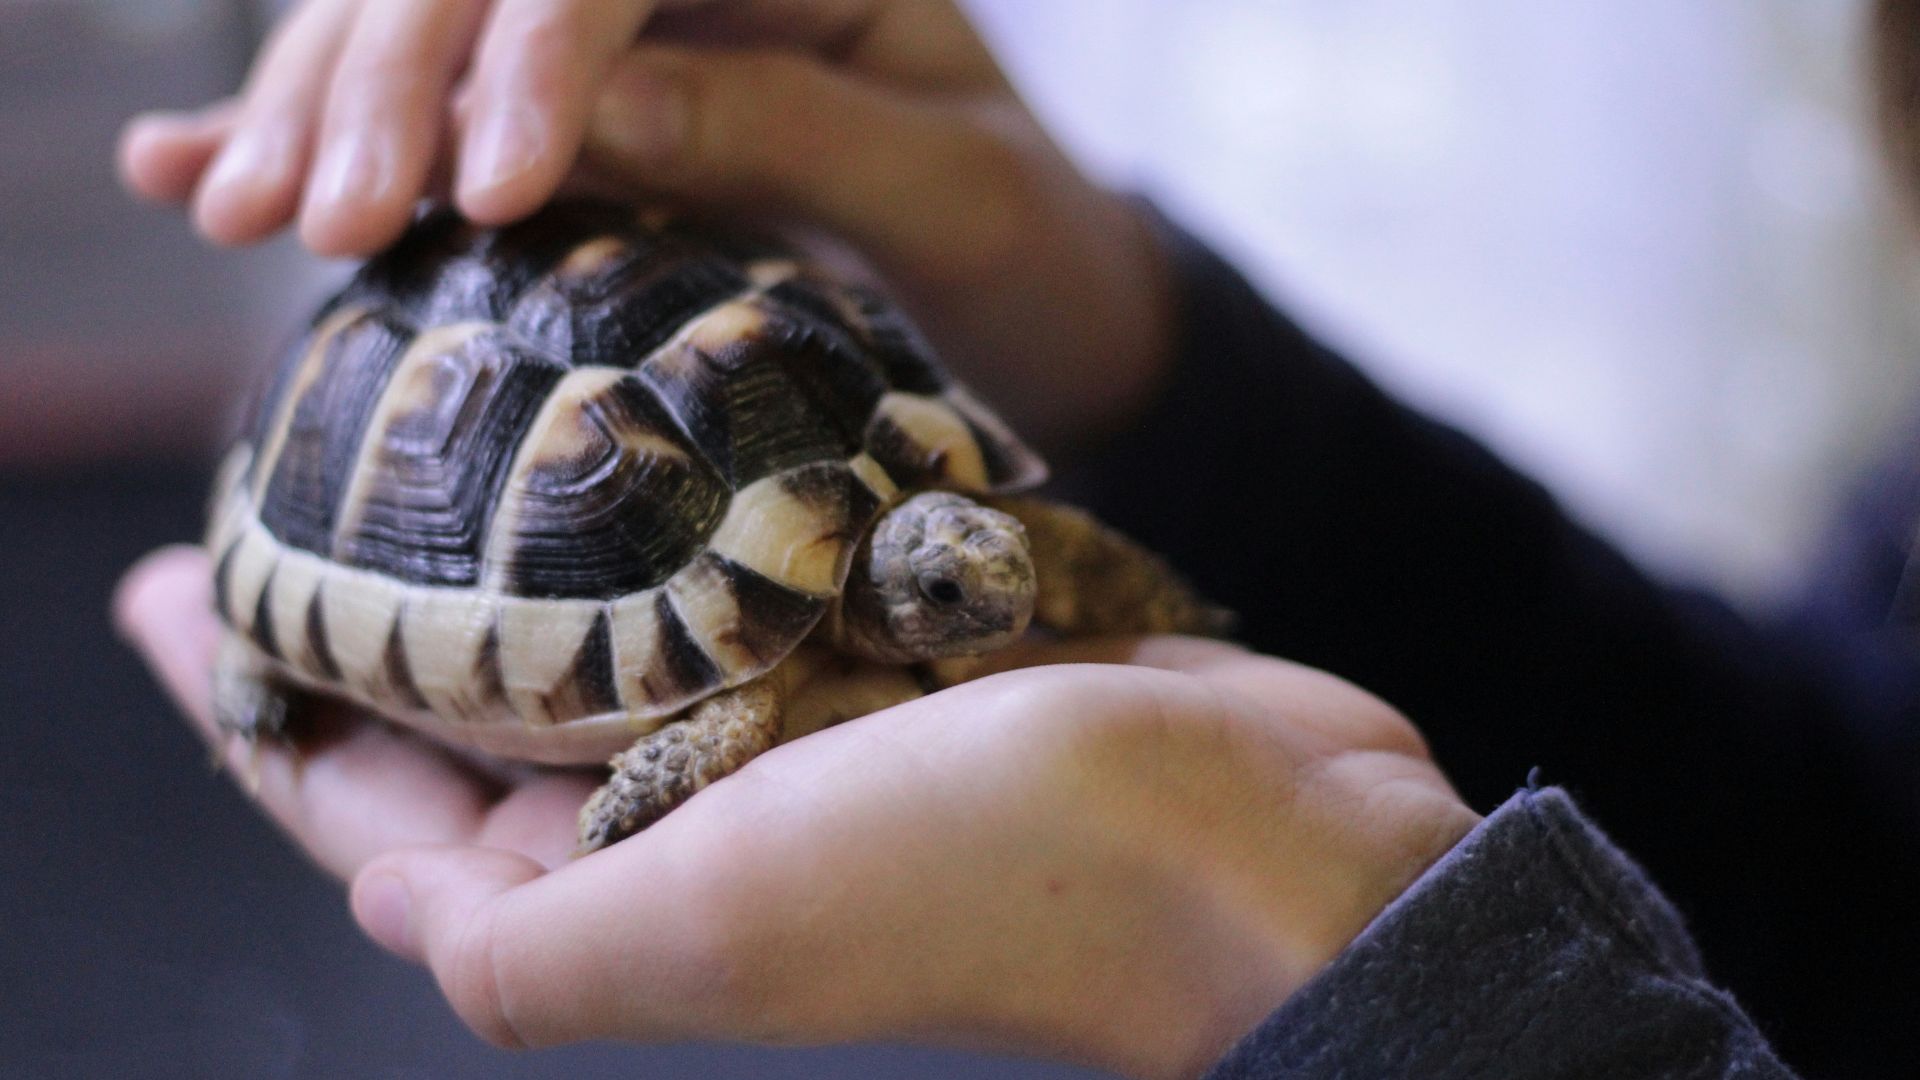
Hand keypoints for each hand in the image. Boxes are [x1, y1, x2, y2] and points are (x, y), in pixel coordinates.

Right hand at [117, 1, 1175, 453]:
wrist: (1039, 304)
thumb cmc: (1023, 245)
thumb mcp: (951, 193)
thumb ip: (787, 139)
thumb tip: (587, 117)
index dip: (535, 50)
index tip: (492, 190)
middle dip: (391, 78)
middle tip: (324, 217)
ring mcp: (619, 26)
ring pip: (426, 23)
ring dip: (316, 105)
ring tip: (230, 207)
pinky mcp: (572, 105)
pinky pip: (430, 101)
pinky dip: (315, 128)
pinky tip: (188, 162)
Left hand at [117, 546, 1477, 1079]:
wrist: (1243, 837)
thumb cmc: (983, 879)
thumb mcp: (711, 926)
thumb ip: (512, 940)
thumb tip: (370, 881)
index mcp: (629, 886)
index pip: (375, 802)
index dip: (251, 712)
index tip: (156, 596)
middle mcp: (700, 809)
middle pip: (480, 705)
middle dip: (370, 611)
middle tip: (280, 488)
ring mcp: (802, 722)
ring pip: (612, 619)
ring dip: (519, 543)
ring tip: (441, 427)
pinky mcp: (895, 646)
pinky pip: (742, 562)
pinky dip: (675, 501)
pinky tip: (638, 430)